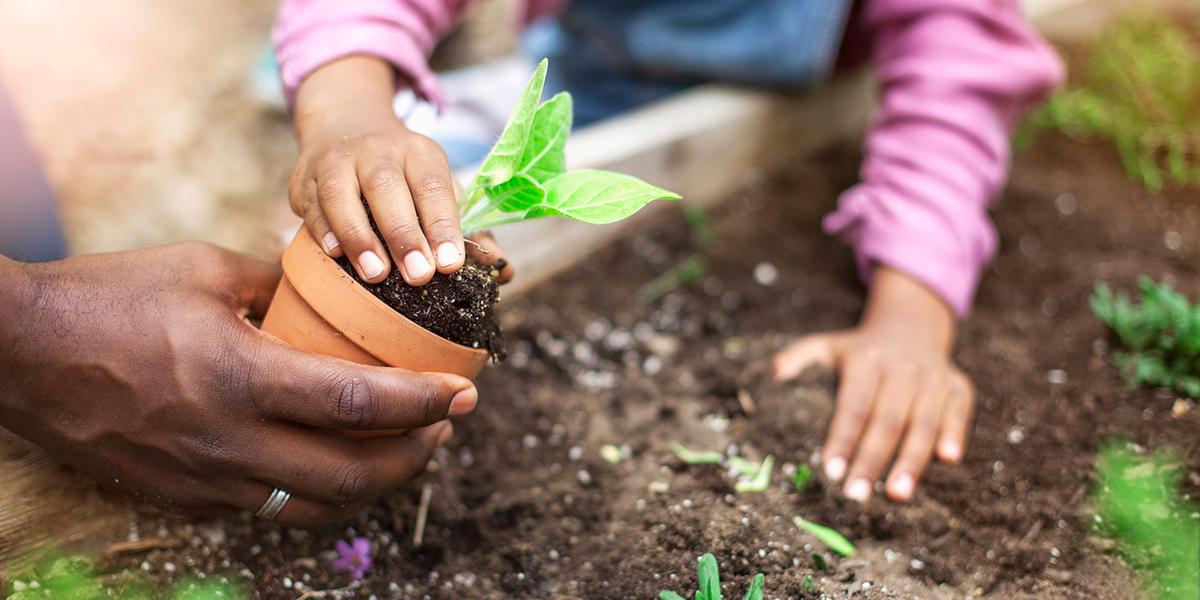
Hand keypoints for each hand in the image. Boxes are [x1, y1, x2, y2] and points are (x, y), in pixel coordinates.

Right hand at [0, 243, 477, 523]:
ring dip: (375, 480)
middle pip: (353, 475)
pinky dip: (320, 489)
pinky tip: (335, 459)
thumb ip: (278, 283)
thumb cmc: (108, 298)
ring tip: (406, 444)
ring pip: (317, 503)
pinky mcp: (185, 498)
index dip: (424, 402)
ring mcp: (206, 480)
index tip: (464, 389)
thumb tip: (333, 286)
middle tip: (447, 423)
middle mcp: (229, 443)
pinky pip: (273, 506)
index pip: (360, 405)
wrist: (16, 354)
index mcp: (240, 378)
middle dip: (416, 454)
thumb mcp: (202, 268)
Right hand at [290, 56, 463, 285]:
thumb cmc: (404, 175)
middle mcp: (377, 150)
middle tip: (419, 276)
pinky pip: (311, 204)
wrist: (345, 126)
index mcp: (419, 152)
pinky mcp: (304, 178)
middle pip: (387, 189)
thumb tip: (503, 270)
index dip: (443, 224)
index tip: (452, 263)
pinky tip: (335, 254)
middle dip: (404, 235)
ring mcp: (337, 161)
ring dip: (359, 237)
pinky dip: (323, 230)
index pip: (433, 186)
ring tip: (376, 274)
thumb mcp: (439, 188)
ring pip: (342, 195)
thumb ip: (469, 229)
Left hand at [772, 267, 974, 502]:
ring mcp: (933, 377)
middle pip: (886, 421)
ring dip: (911, 461)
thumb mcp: (827, 345)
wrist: (912, 326)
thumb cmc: (861, 350)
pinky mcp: (958, 386)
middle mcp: (902, 368)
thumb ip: (799, 357)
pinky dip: (954, 433)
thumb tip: (774, 374)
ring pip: (922, 423)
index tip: (830, 471)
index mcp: (866, 362)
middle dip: (871, 461)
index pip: (853, 406)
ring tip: (897, 494)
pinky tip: (947, 460)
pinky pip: (958, 412)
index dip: (842, 439)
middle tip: (857, 495)